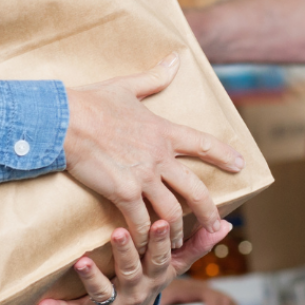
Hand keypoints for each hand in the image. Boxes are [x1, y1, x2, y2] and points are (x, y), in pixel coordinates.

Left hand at [35, 218, 229, 304]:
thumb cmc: (153, 276)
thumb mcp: (176, 264)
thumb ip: (197, 244)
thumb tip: (225, 223)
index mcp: (156, 275)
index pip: (162, 257)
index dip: (162, 241)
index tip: (162, 221)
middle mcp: (136, 290)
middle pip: (132, 271)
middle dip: (127, 254)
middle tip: (119, 234)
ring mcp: (113, 303)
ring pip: (103, 291)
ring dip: (92, 278)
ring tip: (81, 262)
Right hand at [64, 53, 243, 251]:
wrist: (64, 120)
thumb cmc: (91, 102)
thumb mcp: (127, 85)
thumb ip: (154, 77)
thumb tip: (176, 58)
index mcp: (163, 131)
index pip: (202, 143)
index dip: (223, 155)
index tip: (240, 165)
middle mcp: (159, 156)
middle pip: (195, 189)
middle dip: (209, 210)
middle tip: (217, 225)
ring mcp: (143, 176)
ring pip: (171, 212)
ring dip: (176, 231)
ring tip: (176, 244)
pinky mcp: (123, 192)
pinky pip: (141, 222)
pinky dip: (144, 237)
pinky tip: (144, 247)